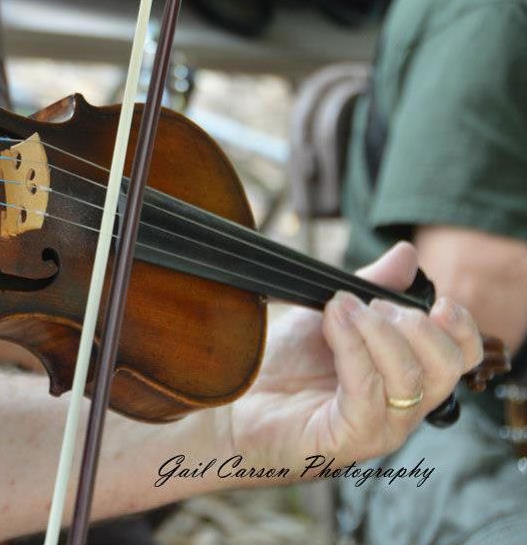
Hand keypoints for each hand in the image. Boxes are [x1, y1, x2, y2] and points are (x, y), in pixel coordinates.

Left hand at [223, 242, 483, 473]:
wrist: (232, 403)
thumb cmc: (281, 365)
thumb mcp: (330, 315)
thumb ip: (371, 287)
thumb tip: (408, 253)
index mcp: (405, 379)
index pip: (461, 359)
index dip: (460, 327)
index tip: (436, 300)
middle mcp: (400, 408)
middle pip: (448, 368)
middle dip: (415, 325)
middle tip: (372, 304)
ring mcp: (377, 428)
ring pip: (411, 379)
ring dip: (379, 331)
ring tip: (343, 308)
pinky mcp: (348, 439)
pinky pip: (367, 391)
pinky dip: (353, 347)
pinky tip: (333, 322)